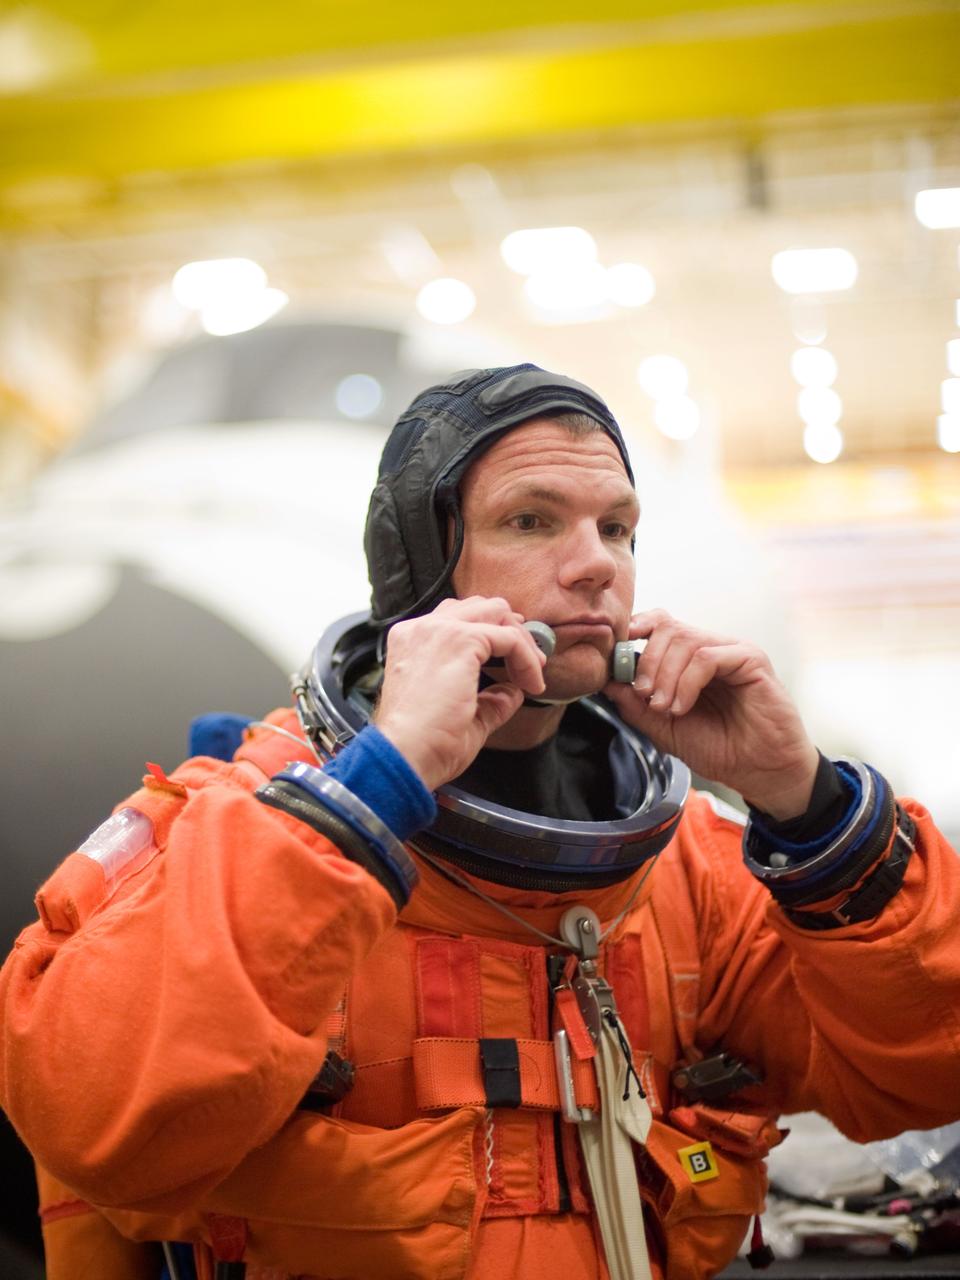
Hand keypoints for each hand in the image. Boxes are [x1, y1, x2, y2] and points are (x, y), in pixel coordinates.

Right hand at [373, 597, 546, 790]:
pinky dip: (527, 658)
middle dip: (510, 629)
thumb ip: (488, 700)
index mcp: (411, 642)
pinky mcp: (461, 640)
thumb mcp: (461, 715)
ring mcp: (439, 630)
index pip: (458, 619)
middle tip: (531, 660)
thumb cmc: (423, 744)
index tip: (514, 663)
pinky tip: (531, 683)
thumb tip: (512, 692)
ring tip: (534, 672)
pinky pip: (509, 637)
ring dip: (521, 639)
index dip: (492, 635)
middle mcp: (420, 629)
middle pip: (480, 606)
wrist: (405, 756)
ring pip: (496, 612)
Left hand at [604, 610, 818, 818]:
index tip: (615, 663)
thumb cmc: (719, 749)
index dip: (633, 635)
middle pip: (666, 627)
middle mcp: (710, 648)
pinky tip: (683, 707)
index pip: (657, 624)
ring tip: (665, 708)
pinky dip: (687, 682)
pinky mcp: (751, 660)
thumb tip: (606, 680)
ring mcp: (732, 651)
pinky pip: (707, 657)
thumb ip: (635, 705)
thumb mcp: (663, 729)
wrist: (759, 772)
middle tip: (644, 696)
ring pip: (684, 640)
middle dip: (646, 662)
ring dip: (665, 676)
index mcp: (689, 659)